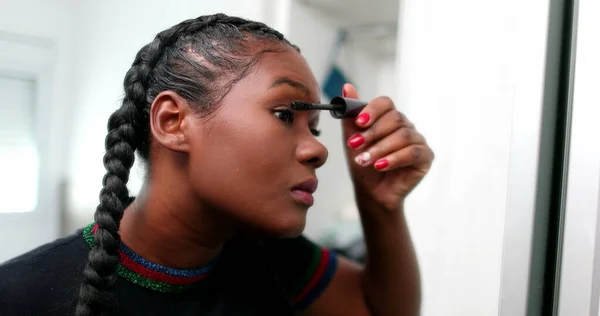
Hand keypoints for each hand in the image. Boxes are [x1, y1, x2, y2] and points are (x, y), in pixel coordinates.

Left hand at [341, 84, 433, 211]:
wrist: (371, 192)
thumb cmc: (363, 163)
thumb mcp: (352, 138)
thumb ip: (350, 115)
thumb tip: (346, 87)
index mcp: (389, 118)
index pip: (385, 103)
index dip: (372, 110)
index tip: (358, 123)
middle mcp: (406, 125)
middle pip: (395, 119)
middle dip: (373, 133)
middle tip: (355, 146)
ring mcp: (418, 140)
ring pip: (402, 136)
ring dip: (380, 149)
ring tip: (364, 161)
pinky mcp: (426, 156)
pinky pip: (413, 152)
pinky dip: (394, 159)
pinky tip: (380, 166)